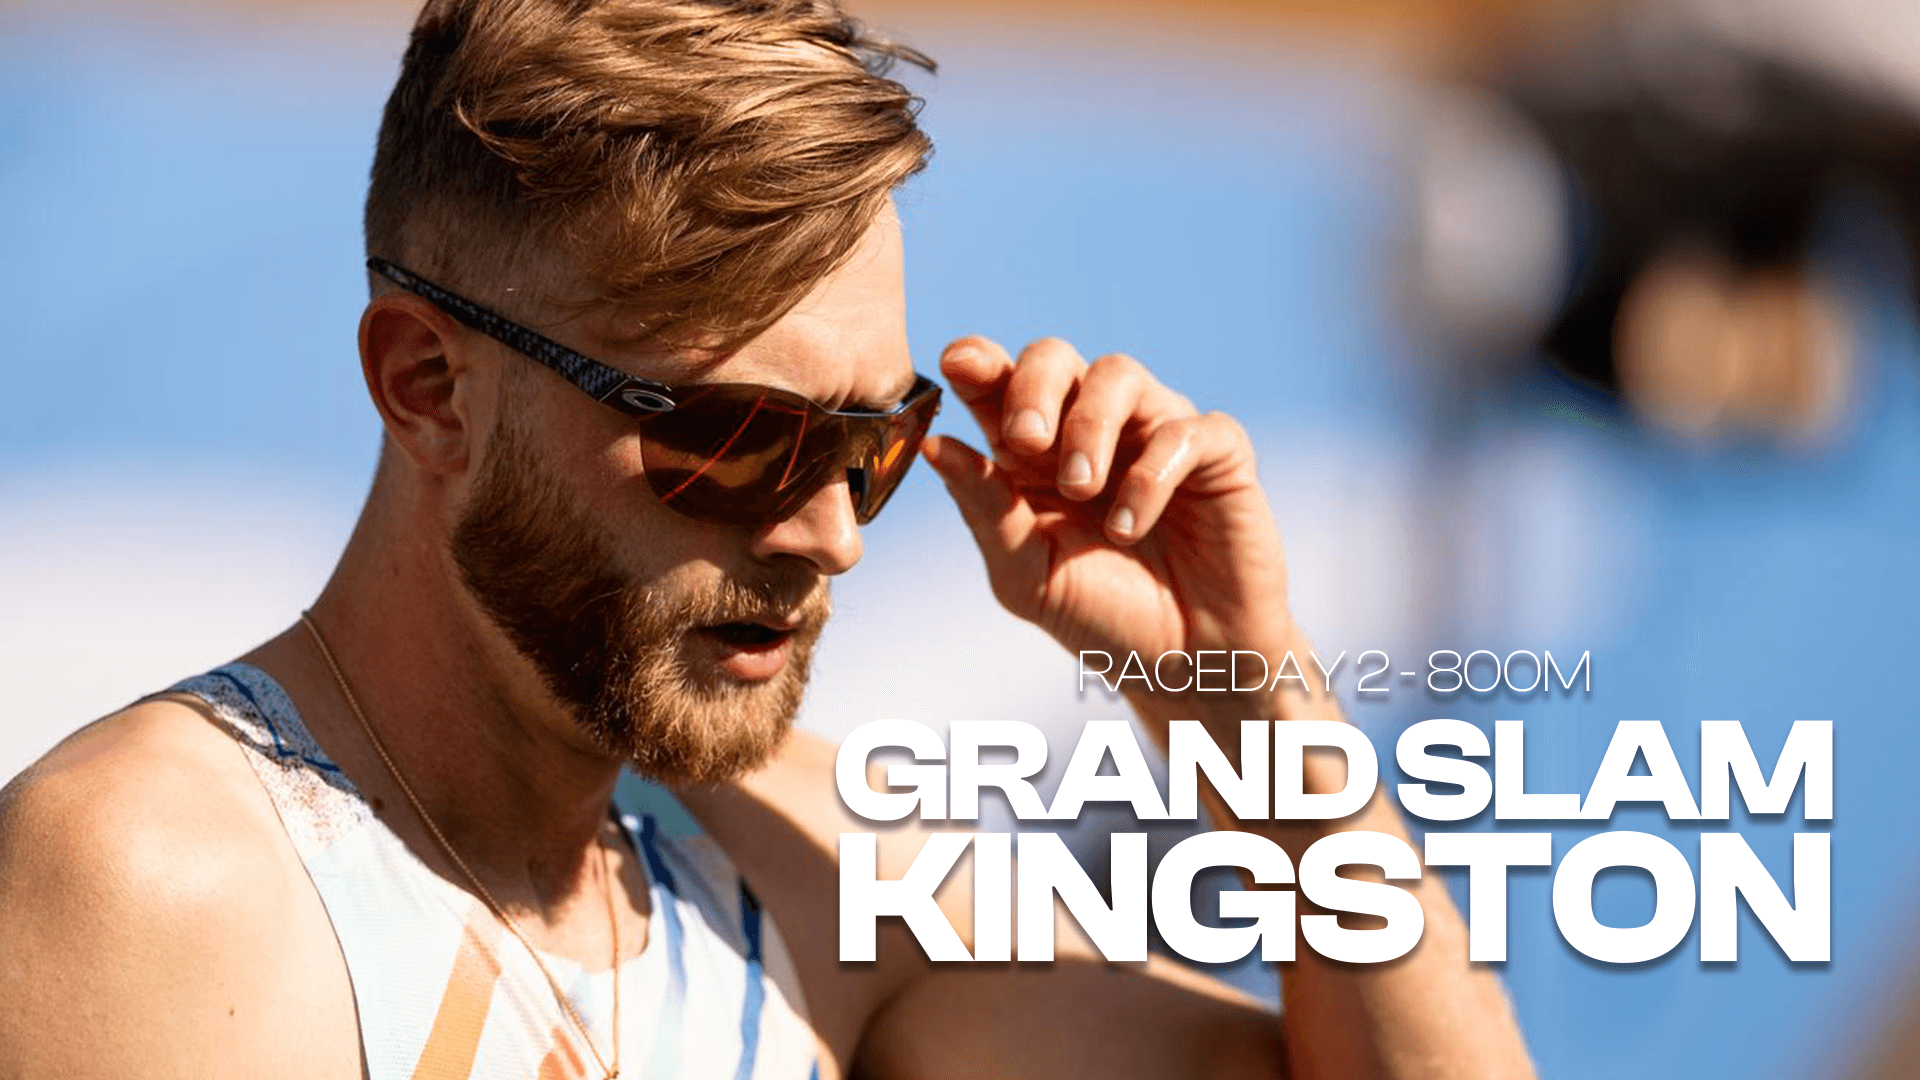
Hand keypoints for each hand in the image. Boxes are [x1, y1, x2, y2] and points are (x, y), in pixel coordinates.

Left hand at [922, 335, 1296, 690]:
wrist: (1182, 666)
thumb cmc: (1099, 615)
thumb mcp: (1024, 573)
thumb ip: (983, 508)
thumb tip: (934, 444)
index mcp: (1032, 450)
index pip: (998, 381)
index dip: (978, 361)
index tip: (958, 363)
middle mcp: (1092, 427)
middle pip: (1055, 356)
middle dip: (1032, 387)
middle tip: (1024, 441)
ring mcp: (1154, 433)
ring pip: (1119, 374)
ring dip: (1090, 425)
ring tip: (1079, 488)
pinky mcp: (1217, 455)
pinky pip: (1186, 429)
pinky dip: (1152, 473)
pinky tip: (1128, 527)